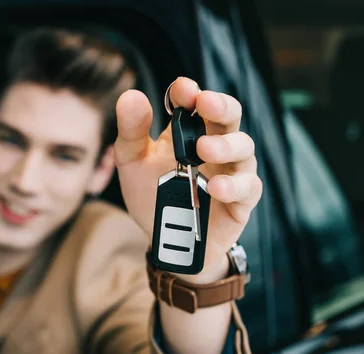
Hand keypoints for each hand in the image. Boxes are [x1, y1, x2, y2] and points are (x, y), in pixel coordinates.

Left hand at [114, 77, 261, 282]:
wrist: (163, 239)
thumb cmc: (151, 194)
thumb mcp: (132, 162)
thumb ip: (131, 131)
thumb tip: (131, 96)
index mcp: (187, 131)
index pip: (195, 102)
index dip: (189, 93)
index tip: (181, 90)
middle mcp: (215, 144)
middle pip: (229, 116)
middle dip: (220, 106)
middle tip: (205, 103)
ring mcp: (231, 171)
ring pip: (243, 148)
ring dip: (225, 146)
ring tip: (204, 150)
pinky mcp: (242, 200)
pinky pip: (248, 188)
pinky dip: (233, 186)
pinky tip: (215, 187)